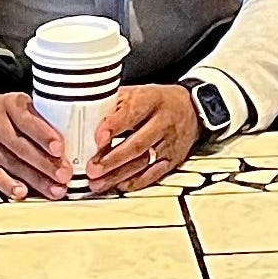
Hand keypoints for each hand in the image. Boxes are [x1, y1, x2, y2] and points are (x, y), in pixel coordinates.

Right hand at [0, 92, 72, 201]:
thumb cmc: (1, 111)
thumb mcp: (18, 104)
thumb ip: (39, 117)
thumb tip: (73, 136)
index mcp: (8, 105)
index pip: (26, 119)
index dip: (43, 135)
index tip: (60, 148)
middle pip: (21, 147)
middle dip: (45, 163)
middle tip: (65, 175)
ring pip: (12, 164)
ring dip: (36, 179)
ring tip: (56, 189)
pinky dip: (8, 185)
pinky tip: (22, 193)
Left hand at [86, 84, 200, 195]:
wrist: (191, 109)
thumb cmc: (157, 101)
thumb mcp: (136, 93)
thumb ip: (113, 104)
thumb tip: (86, 116)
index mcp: (150, 100)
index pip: (130, 114)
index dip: (113, 126)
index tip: (97, 138)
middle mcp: (161, 123)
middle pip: (136, 144)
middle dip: (112, 159)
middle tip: (92, 169)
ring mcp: (168, 143)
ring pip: (143, 163)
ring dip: (118, 175)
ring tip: (98, 182)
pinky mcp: (172, 160)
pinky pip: (154, 174)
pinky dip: (135, 182)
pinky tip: (119, 185)